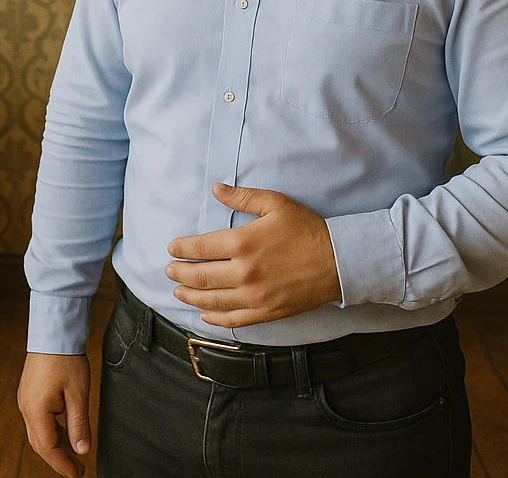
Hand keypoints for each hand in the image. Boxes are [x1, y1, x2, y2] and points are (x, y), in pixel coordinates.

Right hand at [17, 352, 91, 476]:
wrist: (53, 334)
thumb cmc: (66, 360)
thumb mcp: (78, 395)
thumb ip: (79, 425)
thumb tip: (82, 451)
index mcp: (37, 410)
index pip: (49, 448)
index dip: (63, 465)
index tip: (78, 474)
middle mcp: (26, 408)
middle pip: (40, 444)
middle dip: (58, 459)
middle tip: (77, 470)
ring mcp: (25, 401)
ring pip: (38, 433)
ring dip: (55, 446)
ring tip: (74, 454)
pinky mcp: (29, 395)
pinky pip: (38, 421)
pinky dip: (52, 431)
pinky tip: (66, 433)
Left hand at [165, 183, 342, 327]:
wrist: (338, 261)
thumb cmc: (306, 229)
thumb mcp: (275, 204)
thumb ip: (242, 196)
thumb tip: (215, 189)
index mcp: (243, 243)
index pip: (199, 248)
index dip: (181, 248)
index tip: (171, 248)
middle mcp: (244, 272)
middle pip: (200, 277)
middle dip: (179, 273)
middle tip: (169, 270)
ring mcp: (255, 296)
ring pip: (211, 300)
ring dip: (190, 296)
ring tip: (178, 291)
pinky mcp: (266, 312)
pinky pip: (233, 319)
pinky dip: (214, 318)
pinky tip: (204, 314)